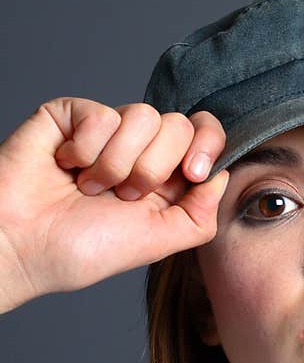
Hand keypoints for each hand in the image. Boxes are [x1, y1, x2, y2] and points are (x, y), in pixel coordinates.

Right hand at [0, 97, 227, 309]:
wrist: (22, 245)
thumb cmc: (84, 248)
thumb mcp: (159, 241)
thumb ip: (201, 213)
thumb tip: (222, 175)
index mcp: (168, 177)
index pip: (206, 136)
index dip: (208, 146)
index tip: (192, 173)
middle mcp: (142, 149)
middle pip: (180, 125)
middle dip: (155, 167)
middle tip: (124, 195)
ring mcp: (108, 130)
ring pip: (144, 116)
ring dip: (118, 164)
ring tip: (92, 187)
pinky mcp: (74, 115)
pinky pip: (104, 114)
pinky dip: (86, 149)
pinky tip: (67, 167)